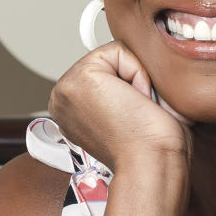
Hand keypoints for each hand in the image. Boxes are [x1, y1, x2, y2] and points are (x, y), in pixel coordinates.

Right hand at [49, 43, 193, 172]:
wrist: (152, 165)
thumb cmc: (152, 148)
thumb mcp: (129, 111)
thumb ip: (123, 85)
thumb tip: (137, 62)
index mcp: (72, 110)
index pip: (107, 73)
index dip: (132, 88)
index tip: (133, 118)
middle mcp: (63, 100)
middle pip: (110, 60)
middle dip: (133, 80)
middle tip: (136, 115)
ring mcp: (65, 89)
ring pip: (115, 54)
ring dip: (136, 79)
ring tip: (135, 110)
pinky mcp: (78, 79)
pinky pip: (119, 50)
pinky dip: (138, 74)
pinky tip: (135, 103)